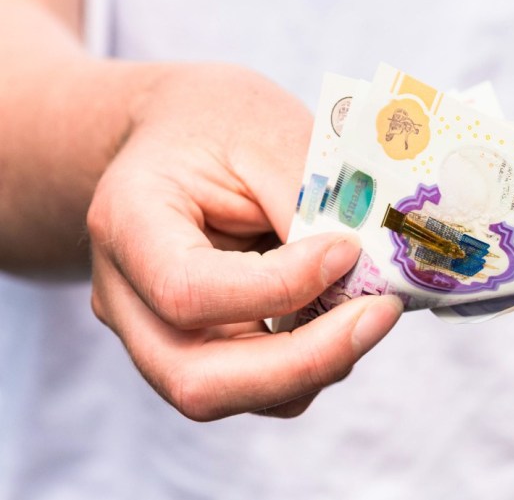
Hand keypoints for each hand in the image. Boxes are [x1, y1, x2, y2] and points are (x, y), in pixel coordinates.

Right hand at [87, 62, 401, 419]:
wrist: (179, 135)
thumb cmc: (220, 122)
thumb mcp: (265, 131)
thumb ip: (308, 201)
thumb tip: (369, 269)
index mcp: (128, 223)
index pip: (188, 291)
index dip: (279, 286)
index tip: (346, 249)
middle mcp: (126, 297)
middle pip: (197, 381)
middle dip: (306, 362)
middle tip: (382, 313)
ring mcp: (156, 335)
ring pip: (233, 396)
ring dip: (318, 364)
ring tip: (371, 304)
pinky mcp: (201, 351)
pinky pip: (260, 387)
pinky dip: (314, 363)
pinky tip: (346, 313)